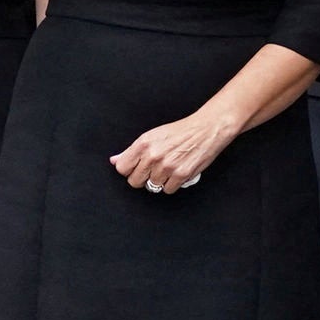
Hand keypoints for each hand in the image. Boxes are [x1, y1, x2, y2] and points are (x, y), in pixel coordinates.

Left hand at [113, 105, 238, 195]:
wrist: (205, 130)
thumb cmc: (180, 131)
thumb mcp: (152, 136)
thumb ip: (132, 151)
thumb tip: (115, 160)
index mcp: (143, 144)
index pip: (122, 168)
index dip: (129, 170)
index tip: (136, 168)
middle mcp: (153, 156)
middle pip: (135, 182)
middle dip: (143, 178)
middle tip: (154, 169)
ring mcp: (167, 167)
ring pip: (152, 187)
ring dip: (160, 181)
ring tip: (168, 168)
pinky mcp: (180, 175)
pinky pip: (168, 190)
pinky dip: (172, 184)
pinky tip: (177, 172)